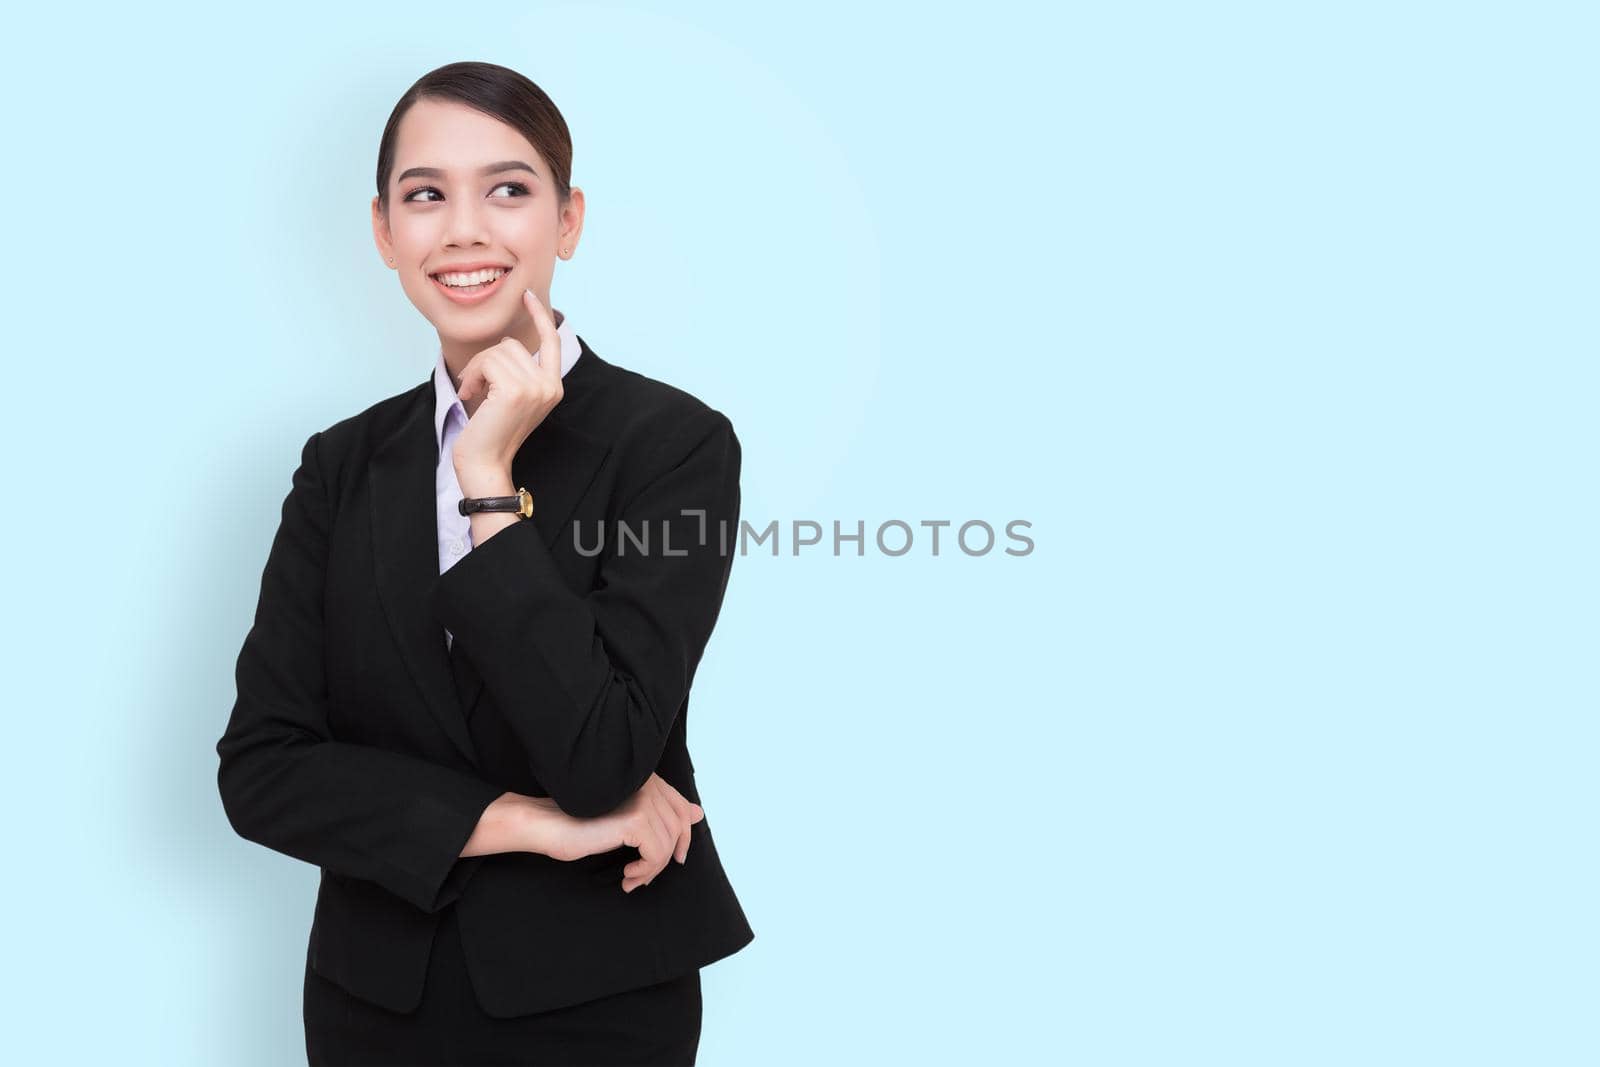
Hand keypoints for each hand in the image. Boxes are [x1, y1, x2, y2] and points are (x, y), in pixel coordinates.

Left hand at [451, 288, 564, 486]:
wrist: (485, 464)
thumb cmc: (491, 432)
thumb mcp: (512, 398)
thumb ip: (517, 372)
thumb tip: (505, 346)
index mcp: (553, 387)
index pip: (552, 342)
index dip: (540, 317)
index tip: (527, 297)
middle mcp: (550, 386)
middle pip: (513, 345)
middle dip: (486, 360)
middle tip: (475, 385)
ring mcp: (535, 388)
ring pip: (498, 352)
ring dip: (477, 369)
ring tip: (473, 392)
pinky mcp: (516, 391)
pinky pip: (488, 362)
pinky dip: (473, 375)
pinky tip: (471, 395)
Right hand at [537, 773, 704, 892]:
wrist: (548, 826)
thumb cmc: (581, 824)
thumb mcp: (628, 821)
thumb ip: (662, 814)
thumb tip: (698, 813)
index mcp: (647, 780)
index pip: (682, 808)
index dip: (683, 837)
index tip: (675, 857)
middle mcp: (648, 784)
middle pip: (678, 828)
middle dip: (666, 858)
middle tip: (643, 876)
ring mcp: (643, 800)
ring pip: (668, 845)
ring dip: (652, 869)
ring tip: (632, 878)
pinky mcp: (635, 820)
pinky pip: (657, 854)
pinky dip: (645, 870)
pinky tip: (627, 874)